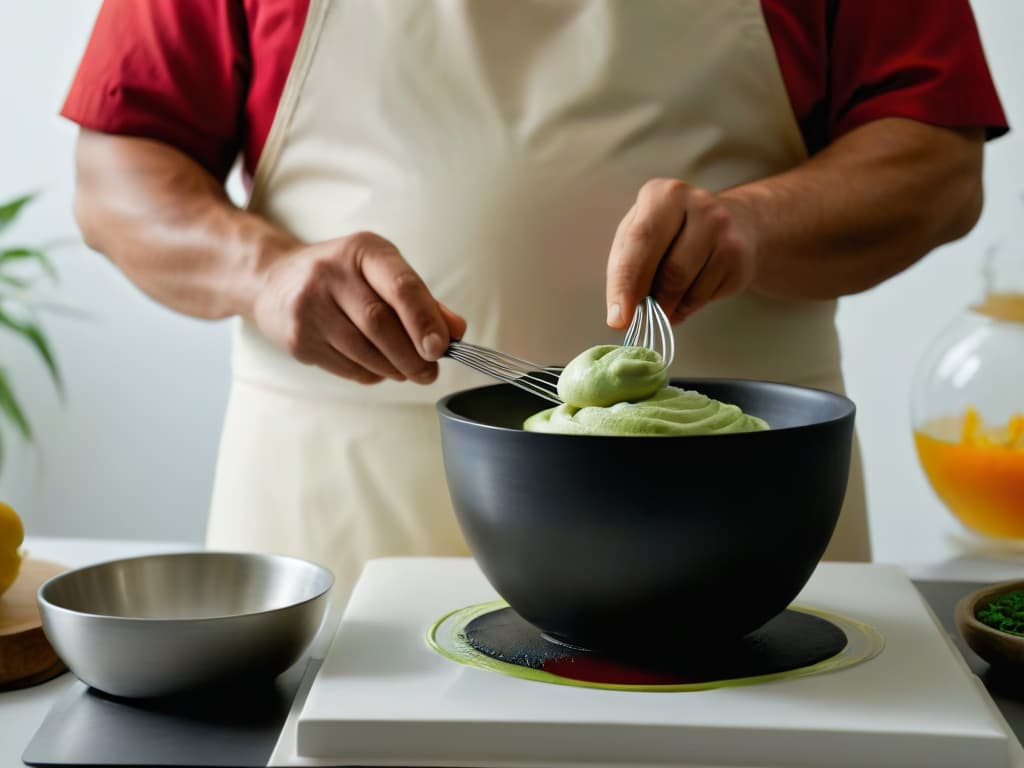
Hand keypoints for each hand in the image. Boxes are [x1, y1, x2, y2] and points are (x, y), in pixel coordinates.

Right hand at [251, 231, 465, 384]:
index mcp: (362, 250)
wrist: (273, 281)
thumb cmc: (342, 277)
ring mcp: (309, 306)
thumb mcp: (381, 272)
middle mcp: (331, 272)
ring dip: (394, 369)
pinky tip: (377, 368)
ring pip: (363, 351)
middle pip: (380, 323)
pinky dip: (371, 374)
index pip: (400, 285)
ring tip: (407, 371)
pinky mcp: (298, 339)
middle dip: (412, 355)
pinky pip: (346, 367)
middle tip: (429, 372)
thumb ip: (422, 300)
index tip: (441, 348)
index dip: (424, 320)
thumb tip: (457, 331)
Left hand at [606, 179, 759, 327]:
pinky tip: (683, 296)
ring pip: (686, 287)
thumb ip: (624, 267)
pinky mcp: (738, 258)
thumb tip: (619, 314)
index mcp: (663, 194)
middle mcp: (698, 206)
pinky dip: (685, 306)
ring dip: (666, 306)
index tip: (617, 317)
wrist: (736, 224)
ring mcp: (724, 231)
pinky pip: (703, 297)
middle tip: (635, 319)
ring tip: (660, 303)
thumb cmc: (674, 232)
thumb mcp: (641, 234)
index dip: (625, 283)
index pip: (640, 241)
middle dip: (648, 300)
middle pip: (668, 269)